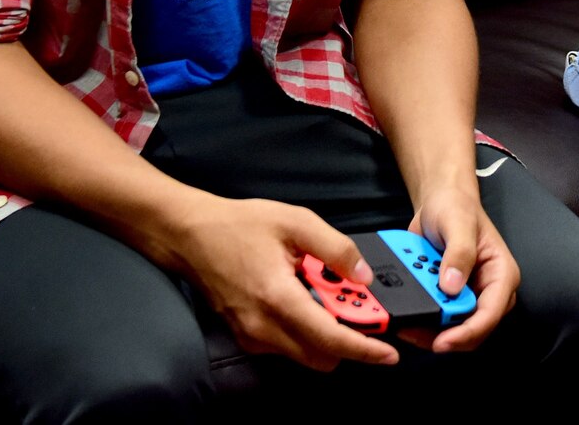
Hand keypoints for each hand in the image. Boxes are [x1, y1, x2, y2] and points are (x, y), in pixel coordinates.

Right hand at [168, 196, 398, 370]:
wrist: (189, 235)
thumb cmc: (241, 225)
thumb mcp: (296, 222)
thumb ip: (335, 248)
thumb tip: (364, 276)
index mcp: (279, 299)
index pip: (330, 339)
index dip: (364, 349)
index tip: (389, 353)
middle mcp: (263, 328)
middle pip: (321, 357)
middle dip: (348, 343)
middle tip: (363, 314)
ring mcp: (250, 336)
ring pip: (304, 355)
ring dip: (325, 337)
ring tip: (329, 296)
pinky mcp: (244, 336)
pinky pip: (285, 346)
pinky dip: (304, 332)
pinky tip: (303, 299)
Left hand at [398, 180, 519, 353]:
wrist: (440, 203)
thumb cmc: (456, 207)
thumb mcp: (458, 223)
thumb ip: (459, 253)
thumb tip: (452, 287)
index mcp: (501, 274)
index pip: (491, 313)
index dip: (468, 332)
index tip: (442, 341)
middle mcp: (489, 291)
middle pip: (473, 330)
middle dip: (445, 336)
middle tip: (413, 332)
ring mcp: (469, 297)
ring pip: (455, 331)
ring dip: (430, 332)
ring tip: (405, 325)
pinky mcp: (451, 299)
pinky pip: (439, 320)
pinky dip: (423, 322)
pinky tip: (406, 317)